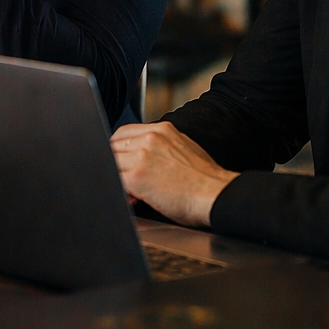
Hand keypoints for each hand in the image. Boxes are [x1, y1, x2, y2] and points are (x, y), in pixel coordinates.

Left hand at [111, 121, 238, 227]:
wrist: (216, 195)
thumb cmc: (205, 179)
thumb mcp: (184, 148)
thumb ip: (160, 146)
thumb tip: (142, 156)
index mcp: (161, 130)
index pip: (124, 132)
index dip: (120, 149)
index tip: (121, 160)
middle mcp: (150, 139)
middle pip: (114, 146)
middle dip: (117, 162)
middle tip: (125, 176)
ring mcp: (141, 157)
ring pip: (112, 162)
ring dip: (119, 176)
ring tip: (134, 190)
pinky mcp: (136, 177)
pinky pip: (116, 181)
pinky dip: (121, 190)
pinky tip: (135, 198)